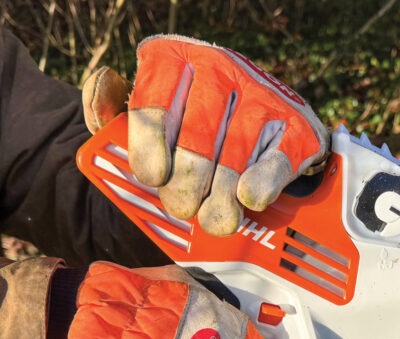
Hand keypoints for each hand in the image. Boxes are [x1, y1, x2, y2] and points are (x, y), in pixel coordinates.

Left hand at [82, 35, 329, 236]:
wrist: (257, 116)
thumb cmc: (187, 119)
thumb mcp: (141, 109)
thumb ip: (109, 108)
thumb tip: (103, 86)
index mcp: (174, 58)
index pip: (154, 103)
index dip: (151, 147)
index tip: (153, 178)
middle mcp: (220, 66)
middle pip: (197, 135)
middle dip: (187, 182)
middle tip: (182, 206)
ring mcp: (262, 92)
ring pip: (236, 153)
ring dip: (221, 196)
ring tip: (212, 219)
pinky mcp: (296, 123)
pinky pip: (277, 160)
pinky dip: (261, 184)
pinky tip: (248, 199)